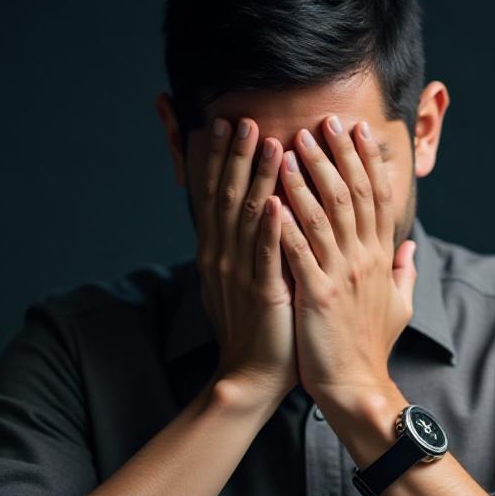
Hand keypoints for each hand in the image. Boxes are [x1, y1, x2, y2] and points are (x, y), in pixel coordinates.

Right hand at [198, 116, 294, 407]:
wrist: (253, 377)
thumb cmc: (262, 327)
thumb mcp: (253, 278)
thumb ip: (259, 244)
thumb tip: (267, 211)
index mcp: (223, 251)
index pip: (219, 195)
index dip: (223, 159)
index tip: (228, 125)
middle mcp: (225, 256)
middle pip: (227, 196)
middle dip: (236, 156)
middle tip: (242, 118)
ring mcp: (241, 274)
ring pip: (246, 217)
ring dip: (257, 178)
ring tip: (266, 142)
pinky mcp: (263, 294)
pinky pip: (265, 256)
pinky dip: (269, 228)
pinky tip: (275, 202)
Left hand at [275, 114, 415, 410]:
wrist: (358, 387)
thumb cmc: (372, 348)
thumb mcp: (399, 306)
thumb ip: (404, 272)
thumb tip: (410, 246)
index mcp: (381, 259)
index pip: (378, 199)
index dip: (368, 162)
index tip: (358, 131)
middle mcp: (364, 260)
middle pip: (353, 196)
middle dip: (338, 156)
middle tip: (325, 122)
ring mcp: (341, 275)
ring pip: (324, 215)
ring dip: (308, 177)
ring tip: (293, 145)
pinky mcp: (318, 295)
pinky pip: (299, 251)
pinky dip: (286, 222)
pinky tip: (272, 196)